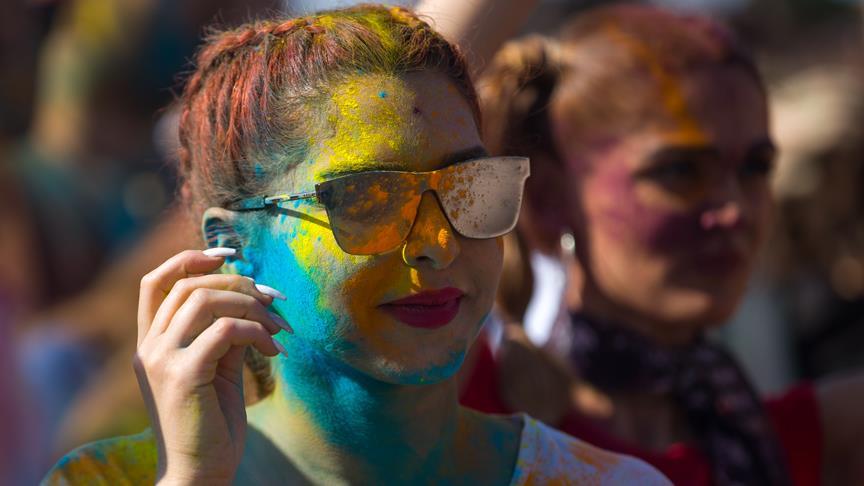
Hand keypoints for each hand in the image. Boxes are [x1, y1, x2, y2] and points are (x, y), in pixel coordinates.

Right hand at [134, 249, 290, 484]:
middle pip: (191, 286)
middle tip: (275, 301)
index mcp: (151, 343)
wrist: (198, 473)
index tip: (228, 255)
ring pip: (207, 300)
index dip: (188, 259)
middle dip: (239, 285)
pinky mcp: (184, 374)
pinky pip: (227, 330)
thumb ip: (225, 334)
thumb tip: (254, 299)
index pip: (154, 282)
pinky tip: (275, 351)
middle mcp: (149, 347)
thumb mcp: (217, 369)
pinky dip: (257, 332)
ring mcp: (162, 359)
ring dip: (253, 307)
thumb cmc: (211, 424)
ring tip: (279, 330)